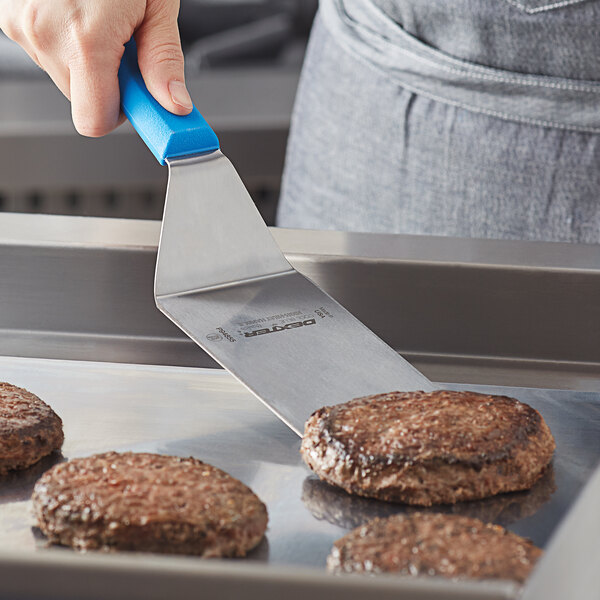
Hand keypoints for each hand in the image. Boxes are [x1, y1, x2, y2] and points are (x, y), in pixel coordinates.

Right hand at [0, 0, 192, 136]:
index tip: (142, 104)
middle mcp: (44, 35)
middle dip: (109, 83)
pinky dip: (66, 40)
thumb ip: (164, 61)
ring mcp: (21, 24)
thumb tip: (173, 105)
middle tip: (126, 47)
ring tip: (102, 19)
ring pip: (65, 75)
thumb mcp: (157, 5)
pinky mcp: (9, 14)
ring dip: (88, 60)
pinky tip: (79, 10)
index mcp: (84, 40)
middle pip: (83, 99)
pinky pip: (45, 49)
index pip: (94, 120)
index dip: (123, 115)